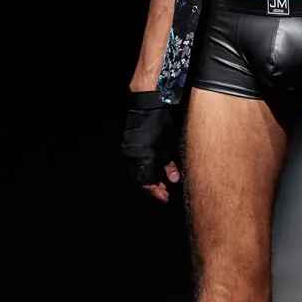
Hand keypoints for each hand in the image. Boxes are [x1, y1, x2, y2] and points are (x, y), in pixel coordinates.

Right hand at [120, 90, 182, 204]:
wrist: (146, 104)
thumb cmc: (159, 122)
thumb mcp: (168, 144)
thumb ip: (169, 164)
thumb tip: (174, 179)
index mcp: (143, 157)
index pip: (146, 183)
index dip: (155, 192)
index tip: (165, 197)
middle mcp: (132, 157)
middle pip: (138, 181)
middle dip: (151, 189)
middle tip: (163, 192)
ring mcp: (127, 151)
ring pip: (135, 174)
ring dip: (146, 181)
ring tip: (158, 183)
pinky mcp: (127, 146)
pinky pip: (133, 165)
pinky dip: (142, 172)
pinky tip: (151, 171)